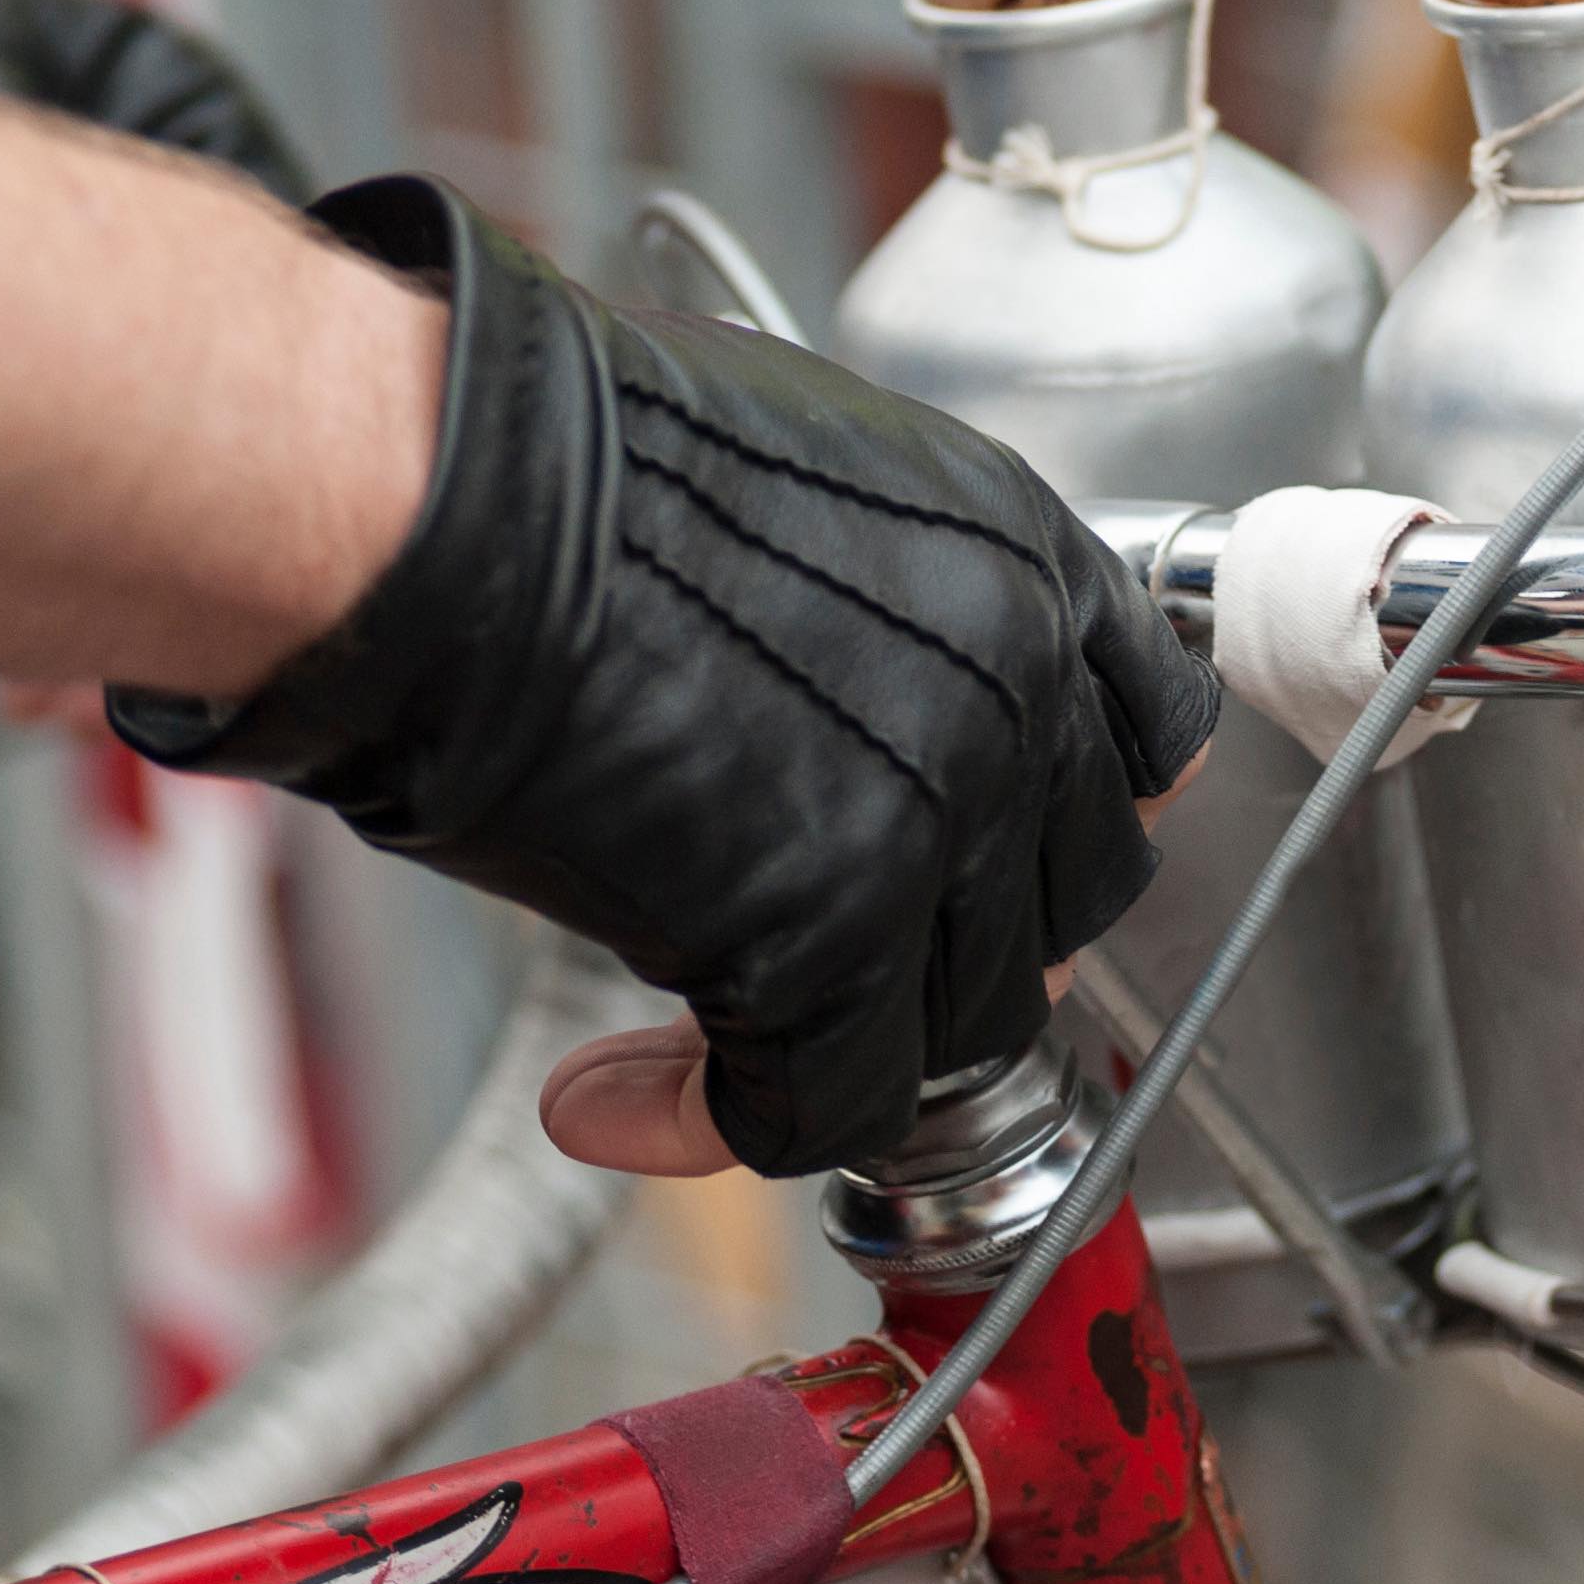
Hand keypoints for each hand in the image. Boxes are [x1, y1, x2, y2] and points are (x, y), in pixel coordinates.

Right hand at [116, 177, 1221, 1176]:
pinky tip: (618, 1102)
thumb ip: (885, 598)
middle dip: (964, 944)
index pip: (1143, 738)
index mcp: (1018, 554)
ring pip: (964, 1023)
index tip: (996, 863)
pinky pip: (825, 1108)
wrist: (439, 493)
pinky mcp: (825, 942)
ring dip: (847, 1049)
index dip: (1058, 820)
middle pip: (1072, 896)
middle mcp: (1015, 688)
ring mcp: (934, 824)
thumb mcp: (798, 474)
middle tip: (849, 964)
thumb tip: (855, 697)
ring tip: (711, 1040)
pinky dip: (716, 1127)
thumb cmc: (550, 456)